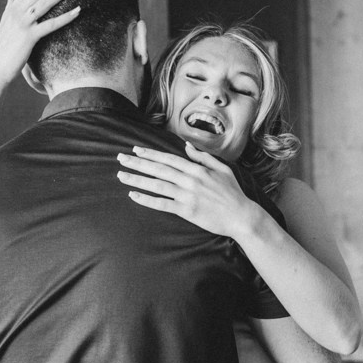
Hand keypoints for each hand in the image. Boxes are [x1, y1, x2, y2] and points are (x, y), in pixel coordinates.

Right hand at [0, 0, 80, 87]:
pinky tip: (78, 11)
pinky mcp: (29, 37)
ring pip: (45, 3)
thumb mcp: (5, 23)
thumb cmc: (2, 49)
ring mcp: (23, 24)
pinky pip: (51, 25)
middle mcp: (17, 13)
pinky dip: (65, 17)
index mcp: (12, 9)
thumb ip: (10, 5)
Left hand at [116, 141, 256, 237]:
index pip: (168, 158)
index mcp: (197, 169)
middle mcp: (189, 180)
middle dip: (137, 162)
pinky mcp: (186, 211)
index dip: (150, 153)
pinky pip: (162, 204)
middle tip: (121, 158)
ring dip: (137, 179)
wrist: (241, 216)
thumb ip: (203, 157)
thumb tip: (187, 146)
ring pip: (157, 185)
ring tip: (121, 175)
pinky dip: (147, 200)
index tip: (136, 149)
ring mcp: (187, 195)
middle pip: (158, 169)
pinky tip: (134, 196)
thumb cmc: (233, 193)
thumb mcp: (222, 169)